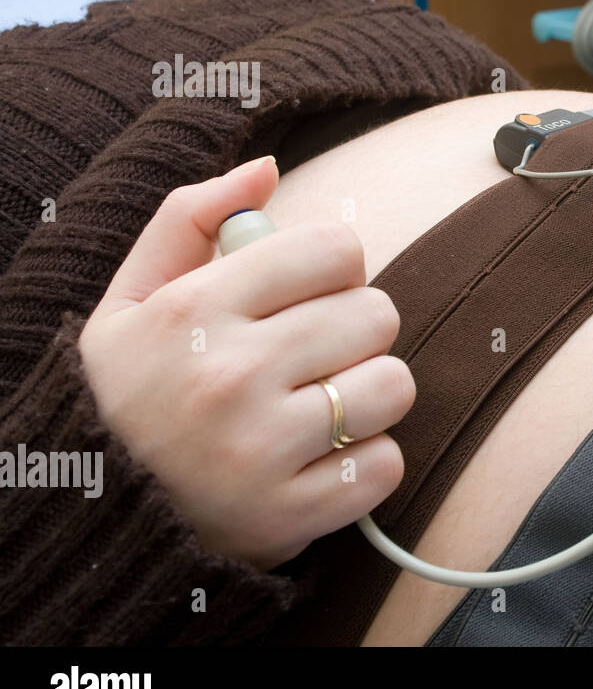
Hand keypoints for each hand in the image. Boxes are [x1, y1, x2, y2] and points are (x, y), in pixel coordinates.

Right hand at [78, 157, 413, 569]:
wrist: (103, 519)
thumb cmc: (132, 392)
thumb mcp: (133, 298)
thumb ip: (191, 219)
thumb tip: (266, 169)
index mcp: (194, 309)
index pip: (336, 249)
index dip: (334, 268)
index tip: (308, 293)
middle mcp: (228, 375)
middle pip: (377, 313)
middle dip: (354, 330)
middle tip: (311, 356)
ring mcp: (261, 450)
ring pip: (394, 385)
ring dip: (368, 396)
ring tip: (318, 407)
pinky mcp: (290, 514)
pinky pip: (385, 463)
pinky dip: (362, 463)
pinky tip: (317, 460)